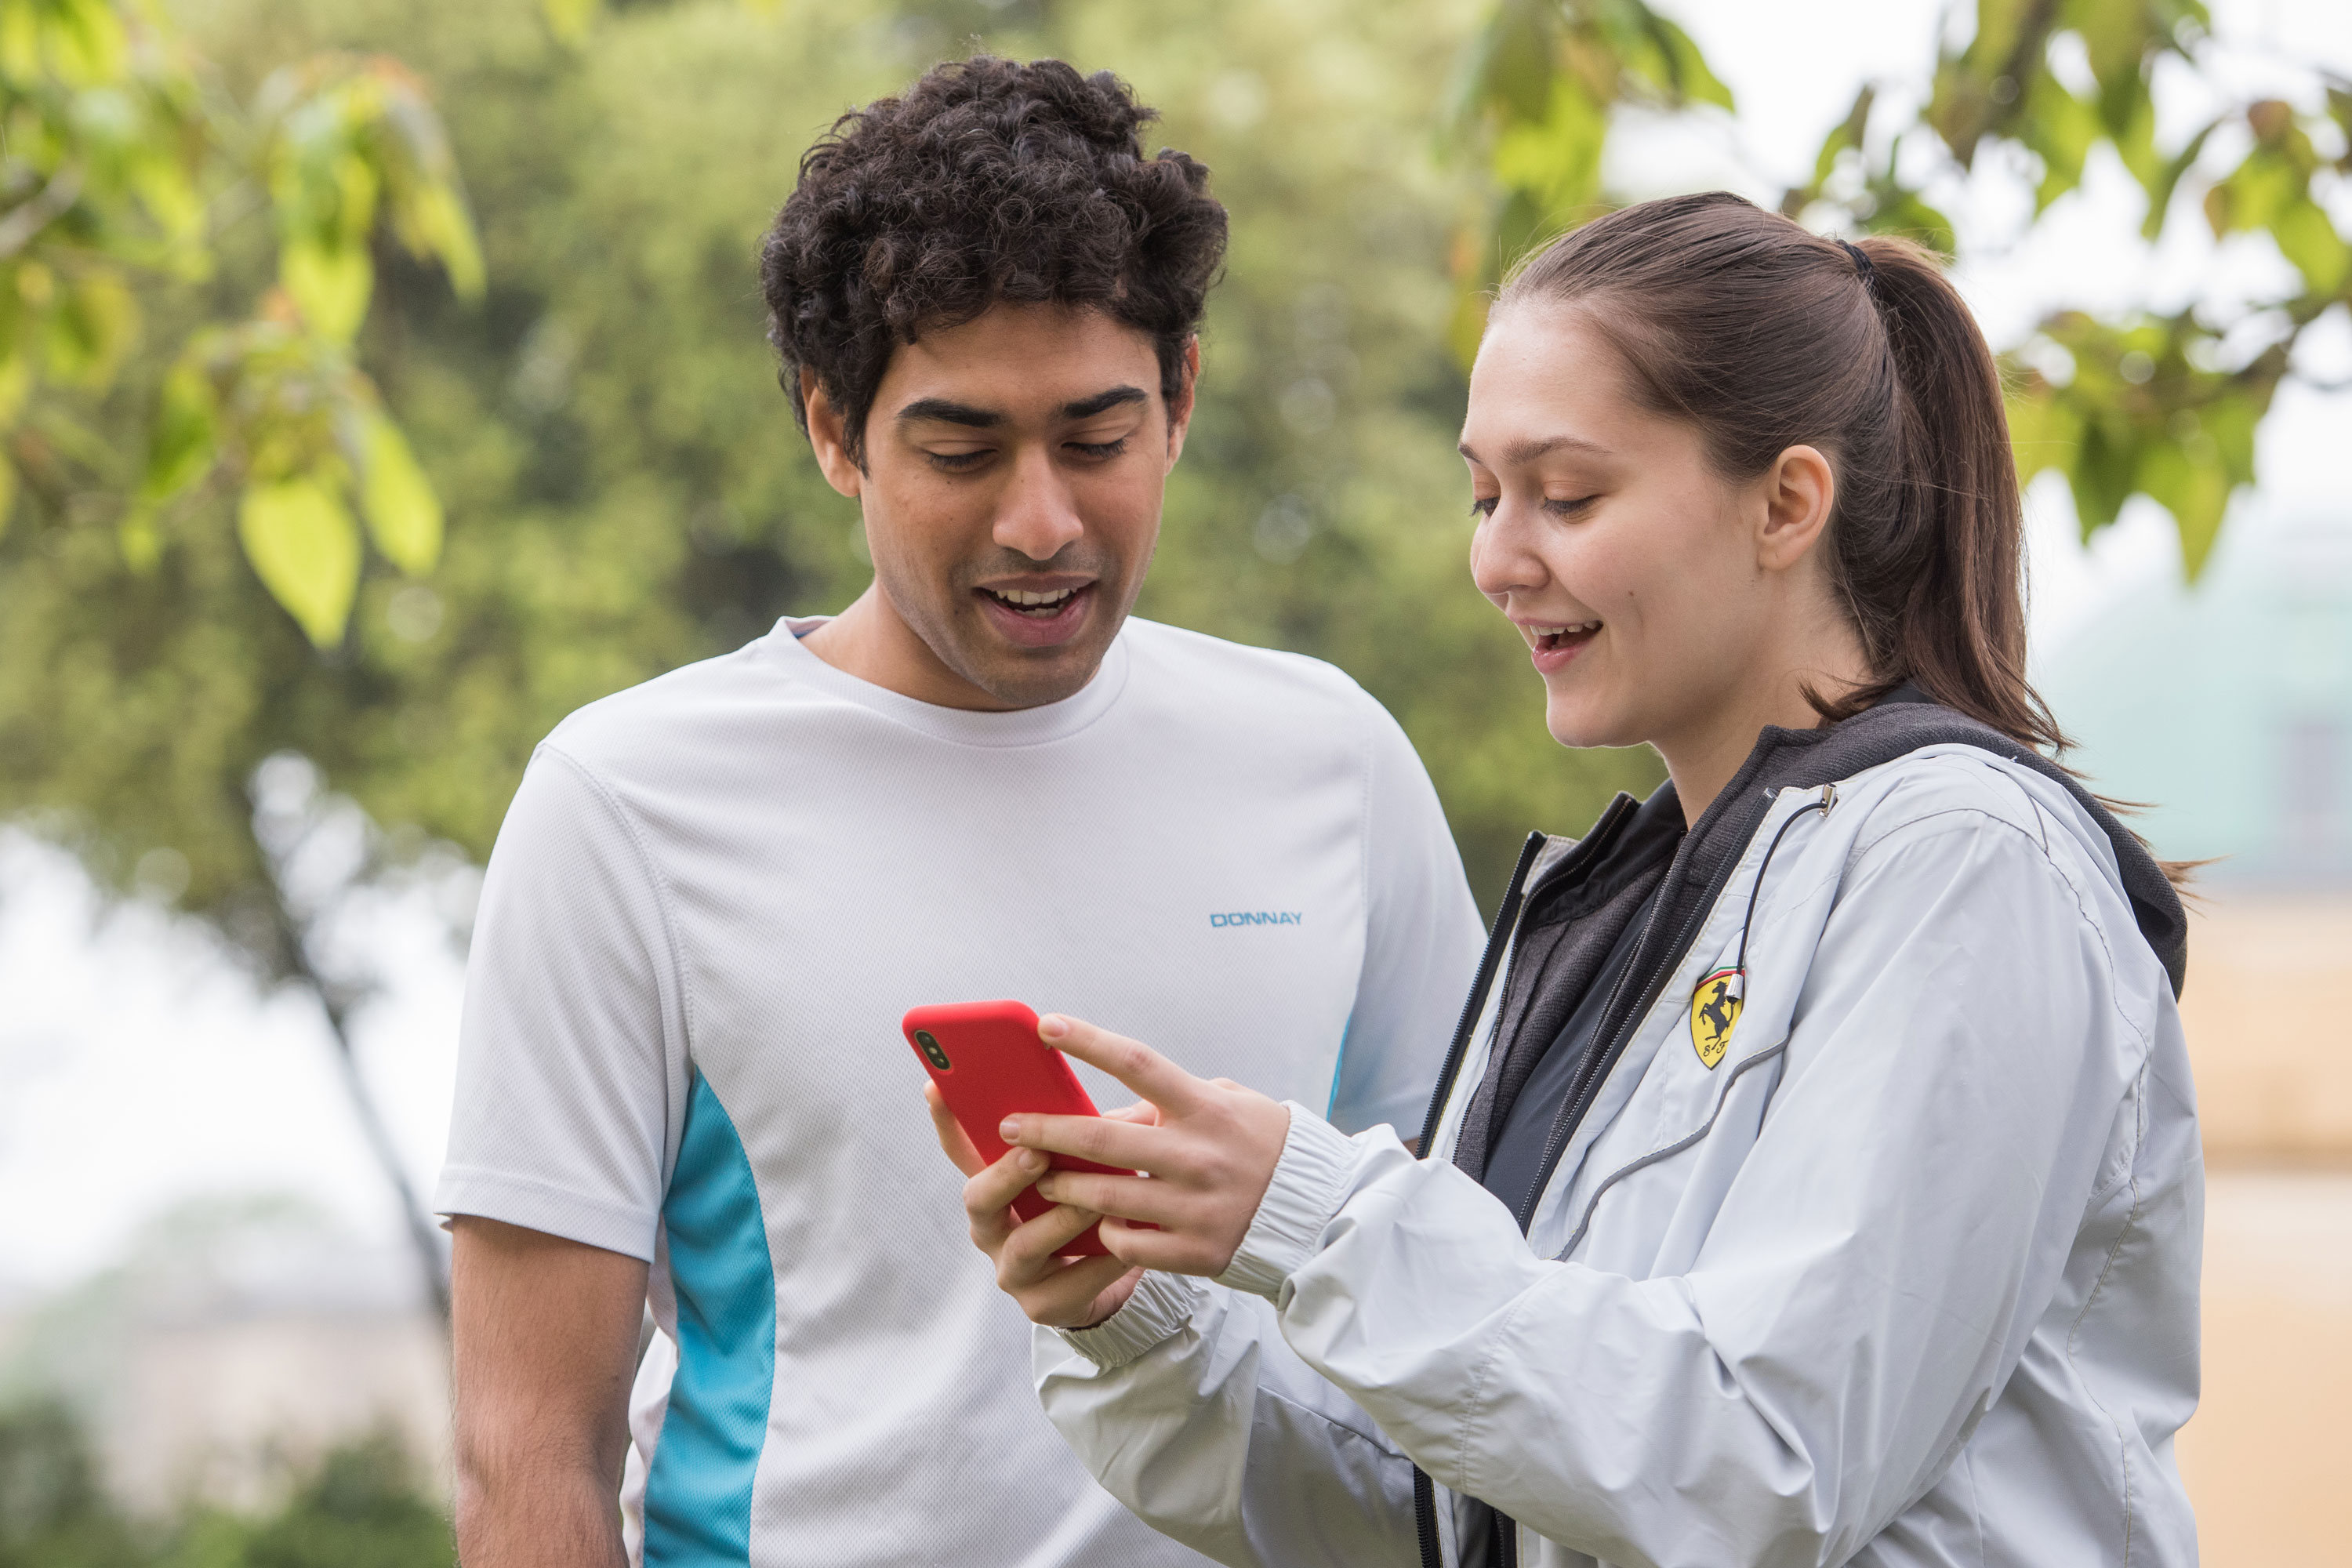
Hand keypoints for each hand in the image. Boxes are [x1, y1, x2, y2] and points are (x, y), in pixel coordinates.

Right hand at [926, 1080, 1147, 1329]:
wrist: (1106, 1285)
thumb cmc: (1086, 1214)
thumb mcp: (1082, 1172)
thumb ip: (1086, 1143)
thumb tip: (1119, 1115)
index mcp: (996, 1187)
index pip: (963, 1150)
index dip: (947, 1121)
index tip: (935, 1085)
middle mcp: (992, 1228)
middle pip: (979, 1199)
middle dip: (1006, 1175)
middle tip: (1035, 1153)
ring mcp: (1011, 1269)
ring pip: (1024, 1245)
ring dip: (1061, 1221)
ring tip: (1095, 1205)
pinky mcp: (1041, 1305)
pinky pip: (1069, 1284)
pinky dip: (1100, 1264)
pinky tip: (1126, 1248)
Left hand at [1004, 1014, 1291, 1279]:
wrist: (1313, 1209)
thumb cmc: (1259, 1143)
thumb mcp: (1226, 1105)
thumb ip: (1167, 1105)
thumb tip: (1105, 1113)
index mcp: (1207, 1108)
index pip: (1139, 1063)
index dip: (1090, 1042)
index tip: (1046, 1026)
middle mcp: (1201, 1156)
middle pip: (1105, 1139)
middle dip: (1046, 1131)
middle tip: (1009, 1126)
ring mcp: (1197, 1207)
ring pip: (1107, 1197)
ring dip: (1063, 1186)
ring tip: (1039, 1178)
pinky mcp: (1195, 1251)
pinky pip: (1128, 1243)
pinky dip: (1104, 1231)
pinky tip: (1096, 1223)